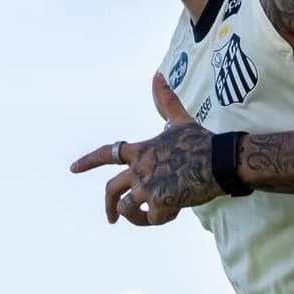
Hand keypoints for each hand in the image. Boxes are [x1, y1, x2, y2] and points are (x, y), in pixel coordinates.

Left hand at [70, 73, 223, 225]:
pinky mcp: (160, 203)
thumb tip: (158, 74)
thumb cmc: (203, 141)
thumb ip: (166, 101)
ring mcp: (147, 187)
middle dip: (108, 206)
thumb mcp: (181, 120)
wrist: (221, 161)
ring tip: (150, 216)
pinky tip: (176, 211)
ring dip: (136, 216)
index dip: (89, 161)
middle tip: (110, 218)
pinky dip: (162, 218)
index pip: (107, 153)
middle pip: (110, 190)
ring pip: (127, 209)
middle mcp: (139, 169)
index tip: (73, 168)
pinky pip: (153, 218)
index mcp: (141, 151)